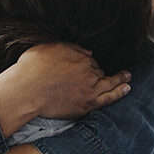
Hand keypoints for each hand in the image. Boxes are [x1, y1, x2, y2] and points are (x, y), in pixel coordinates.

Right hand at [5, 42, 132, 120]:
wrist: (26, 91)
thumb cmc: (33, 68)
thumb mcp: (50, 47)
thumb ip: (71, 47)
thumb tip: (88, 51)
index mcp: (81, 58)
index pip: (90, 60)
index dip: (87, 62)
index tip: (85, 64)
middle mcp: (89, 74)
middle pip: (99, 72)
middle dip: (101, 72)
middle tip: (110, 71)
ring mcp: (89, 91)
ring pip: (109, 84)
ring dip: (120, 80)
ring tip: (127, 77)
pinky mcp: (85, 106)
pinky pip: (108, 100)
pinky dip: (118, 94)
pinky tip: (126, 89)